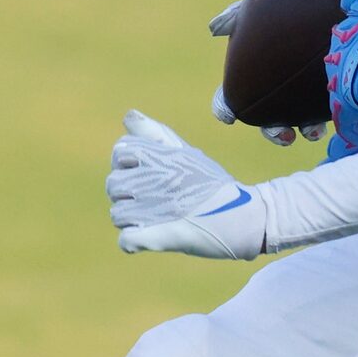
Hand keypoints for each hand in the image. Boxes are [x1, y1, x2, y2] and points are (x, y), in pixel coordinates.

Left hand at [107, 111, 269, 258]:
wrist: (244, 217)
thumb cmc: (212, 184)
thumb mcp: (186, 153)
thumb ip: (155, 134)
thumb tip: (129, 115)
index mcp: (158, 156)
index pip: (120, 152)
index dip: (128, 165)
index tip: (148, 173)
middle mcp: (152, 179)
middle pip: (113, 185)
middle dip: (128, 194)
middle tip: (158, 200)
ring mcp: (152, 210)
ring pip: (117, 214)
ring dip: (133, 219)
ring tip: (159, 218)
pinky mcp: (157, 237)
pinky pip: (126, 240)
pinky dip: (134, 241)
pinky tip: (151, 235)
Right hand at [210, 0, 327, 147]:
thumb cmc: (288, 1)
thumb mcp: (260, 7)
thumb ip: (237, 16)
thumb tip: (214, 29)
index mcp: (256, 73)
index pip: (232, 97)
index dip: (226, 108)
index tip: (229, 116)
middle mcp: (282, 87)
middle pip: (270, 120)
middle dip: (274, 132)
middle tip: (284, 135)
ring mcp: (308, 89)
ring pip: (303, 122)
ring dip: (306, 131)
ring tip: (313, 132)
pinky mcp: (337, 85)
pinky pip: (334, 109)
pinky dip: (333, 116)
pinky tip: (336, 114)